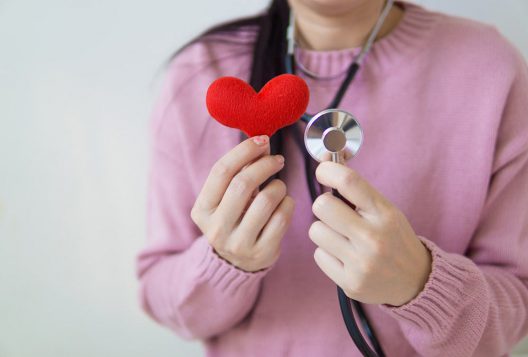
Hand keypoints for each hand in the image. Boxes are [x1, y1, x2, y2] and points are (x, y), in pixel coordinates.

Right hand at [191, 135, 294, 272]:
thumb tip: (262, 143)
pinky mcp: (261, 253)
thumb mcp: (226, 198)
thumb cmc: (234, 219)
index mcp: (202, 210)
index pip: (221, 171)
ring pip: (266, 200)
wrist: (238, 262)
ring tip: (279, 186)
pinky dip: (288, 203)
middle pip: (242, 183)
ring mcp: (238, 244)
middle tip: (278, 159)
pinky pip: (282, 217)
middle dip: (265, 165)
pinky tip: (285, 203)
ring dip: (278, 185)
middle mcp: (216, 228)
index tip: (262, 140)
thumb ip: (239, 172)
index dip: (244, 151)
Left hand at [309, 161, 431, 305]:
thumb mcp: (384, 210)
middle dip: (324, 205)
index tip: (323, 171)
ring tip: (342, 237)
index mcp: (384, 214)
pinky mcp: (350, 283)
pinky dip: (327, 253)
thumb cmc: (394, 238)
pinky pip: (318, 255)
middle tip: (335, 213)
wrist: (416, 281)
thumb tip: (325, 159)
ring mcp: (361, 263)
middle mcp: (373, 238)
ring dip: (324, 231)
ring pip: (316, 231)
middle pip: (322, 206)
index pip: (348, 181)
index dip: (328, 170)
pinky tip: (345, 256)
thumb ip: (356, 189)